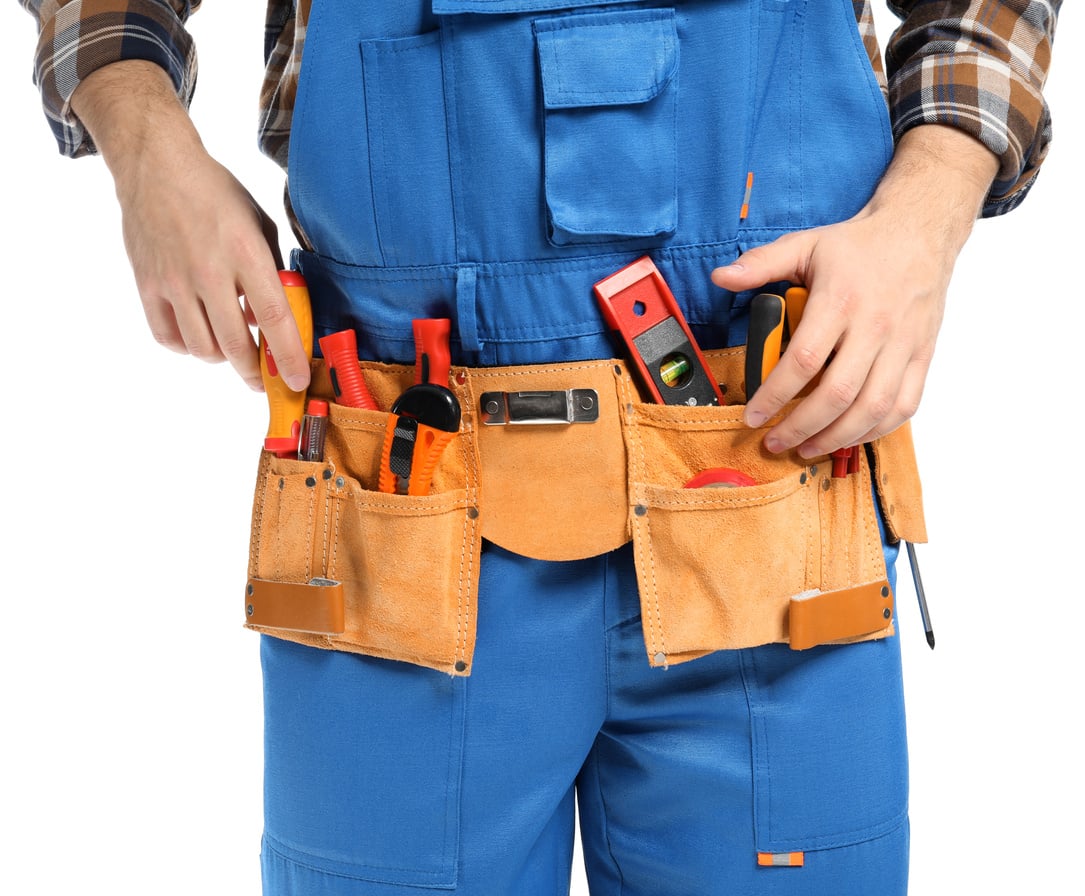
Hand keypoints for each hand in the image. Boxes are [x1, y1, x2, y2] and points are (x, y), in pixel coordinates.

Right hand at [72, 60, 309, 392]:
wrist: (156, 165)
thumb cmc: (216, 194)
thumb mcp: (260, 224)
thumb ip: (273, 270)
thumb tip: (277, 315)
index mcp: (246, 253)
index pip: (275, 318)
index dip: (288, 357)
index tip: (298, 381)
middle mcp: (209, 271)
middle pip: (236, 345)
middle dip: (255, 372)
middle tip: (264, 378)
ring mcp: (174, 281)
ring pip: (202, 348)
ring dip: (222, 357)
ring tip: (231, 346)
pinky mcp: (147, 284)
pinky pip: (168, 337)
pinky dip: (187, 347)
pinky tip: (199, 334)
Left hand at [711, 125, 997, 457]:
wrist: (919, 233)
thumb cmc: (858, 246)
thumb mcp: (805, 245)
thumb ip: (761, 263)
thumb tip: (720, 277)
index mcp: (841, 300)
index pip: (803, 361)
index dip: (774, 396)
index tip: (753, 418)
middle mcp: (876, 326)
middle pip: (837, 394)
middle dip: (801, 427)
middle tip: (774, 442)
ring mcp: (903, 344)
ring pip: (872, 408)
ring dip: (836, 437)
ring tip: (806, 448)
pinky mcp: (922, 356)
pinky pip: (904, 406)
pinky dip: (875, 430)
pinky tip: (847, 437)